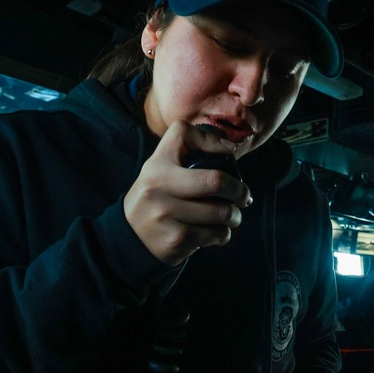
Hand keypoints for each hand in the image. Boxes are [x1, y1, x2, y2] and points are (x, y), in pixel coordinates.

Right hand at [123, 122, 251, 265]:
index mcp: (156, 165)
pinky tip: (216, 232)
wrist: (129, 239)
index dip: (214, 139)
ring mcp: (166, 214)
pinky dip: (223, 234)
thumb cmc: (157, 200)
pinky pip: (216, 234)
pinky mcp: (176, 239)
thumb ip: (185, 158)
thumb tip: (230, 149)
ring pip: (221, 212)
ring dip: (234, 216)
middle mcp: (158, 186)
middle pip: (216, 180)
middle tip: (244, 197)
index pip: (183, 133)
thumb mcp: (160, 173)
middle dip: (240, 191)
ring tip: (231, 217)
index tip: (230, 152)